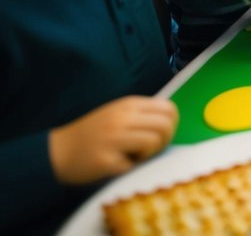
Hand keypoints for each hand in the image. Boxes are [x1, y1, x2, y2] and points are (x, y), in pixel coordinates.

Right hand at [49, 97, 177, 184]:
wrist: (57, 152)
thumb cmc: (92, 134)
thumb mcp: (117, 114)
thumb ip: (141, 114)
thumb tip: (171, 121)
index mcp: (128, 104)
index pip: (168, 108)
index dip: (171, 124)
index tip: (161, 135)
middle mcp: (122, 117)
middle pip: (166, 125)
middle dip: (164, 141)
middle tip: (148, 149)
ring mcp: (113, 138)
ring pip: (154, 142)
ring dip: (149, 154)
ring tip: (134, 156)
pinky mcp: (106, 160)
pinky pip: (134, 164)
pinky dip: (131, 168)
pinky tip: (117, 164)